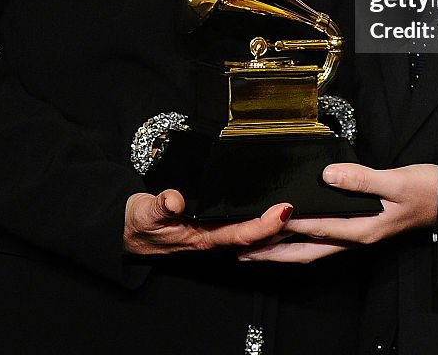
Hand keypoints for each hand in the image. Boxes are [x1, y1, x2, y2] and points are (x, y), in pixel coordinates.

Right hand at [123, 190, 291, 256]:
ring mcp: (216, 233)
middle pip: (255, 234)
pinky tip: (277, 210)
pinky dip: (262, 219)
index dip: (264, 224)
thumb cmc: (139, 223)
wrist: (131, 231)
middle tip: (306, 206)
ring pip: (253, 231)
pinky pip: (244, 224)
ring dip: (276, 223)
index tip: (283, 210)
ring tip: (302, 207)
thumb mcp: (144, 213)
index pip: (239, 233)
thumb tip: (174, 200)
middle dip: (281, 224)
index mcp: (201, 238)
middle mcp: (213, 238)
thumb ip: (159, 206)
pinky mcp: (215, 225)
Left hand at [239, 162, 437, 263]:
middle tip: (243, 252)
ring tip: (256, 248)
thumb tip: (328, 175)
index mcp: (363, 230)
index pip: (317, 229)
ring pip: (313, 248)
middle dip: (275, 253)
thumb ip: (362, 179)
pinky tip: (290, 233)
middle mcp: (357, 237)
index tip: (261, 222)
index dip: (288, 225)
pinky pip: (323, 238)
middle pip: (308, 251)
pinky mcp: (360, 226)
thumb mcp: (396, 181)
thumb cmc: (427, 190)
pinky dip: (301, 238)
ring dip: (283, 249)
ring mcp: (358, 234)